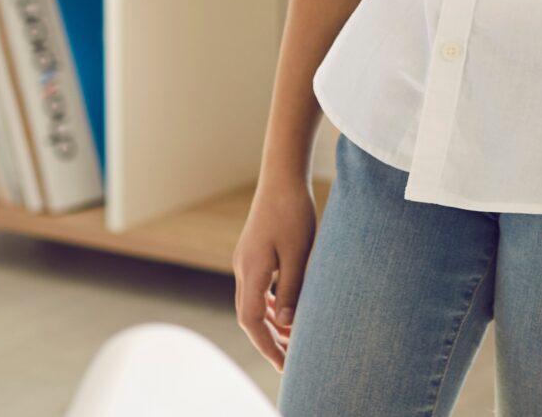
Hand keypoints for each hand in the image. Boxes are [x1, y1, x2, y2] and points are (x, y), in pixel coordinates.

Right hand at [232, 174, 316, 368]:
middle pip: (249, 316)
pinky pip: (257, 288)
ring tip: (291, 338)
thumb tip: (283, 326)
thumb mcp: (299, 254)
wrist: (282, 176)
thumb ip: (291, 291)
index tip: (283, 365)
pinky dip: (268, 304)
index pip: (251, 321)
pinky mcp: (252, 252)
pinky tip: (285, 308)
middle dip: (267, 340)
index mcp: (252, 271)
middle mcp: (243, 268)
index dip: (266, 346)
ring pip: (252, 302)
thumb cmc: (293, 212)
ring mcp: (245, 259)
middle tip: (289, 359)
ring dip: (268, 322)